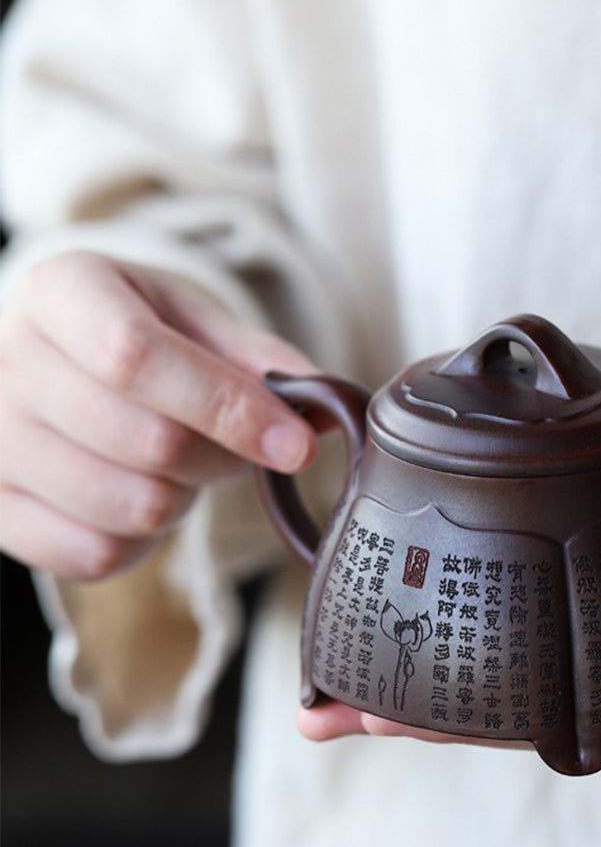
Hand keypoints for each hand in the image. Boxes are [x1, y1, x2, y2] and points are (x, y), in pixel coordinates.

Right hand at [0, 251, 318, 578]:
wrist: (46, 360)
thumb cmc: (125, 331)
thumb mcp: (187, 318)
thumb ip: (254, 356)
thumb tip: (323, 401)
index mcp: (61, 292)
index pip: (137, 357)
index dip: (229, 409)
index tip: (296, 444)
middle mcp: (7, 361)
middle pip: (151, 443)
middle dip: (223, 458)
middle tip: (234, 445)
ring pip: (133, 507)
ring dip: (183, 498)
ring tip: (172, 463)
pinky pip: (96, 554)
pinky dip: (142, 542)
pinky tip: (136, 495)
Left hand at [299, 612, 600, 837]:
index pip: (541, 731)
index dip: (446, 726)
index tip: (353, 712)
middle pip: (521, 698)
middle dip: (423, 695)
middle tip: (320, 682)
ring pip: (558, 653)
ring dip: (478, 641)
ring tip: (396, 619)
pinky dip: (557, 597)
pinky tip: (522, 577)